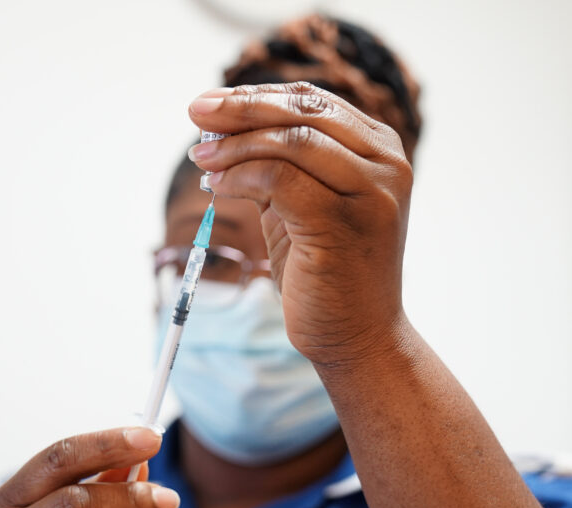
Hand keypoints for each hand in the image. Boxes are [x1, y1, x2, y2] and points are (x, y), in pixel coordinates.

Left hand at [188, 82, 412, 365]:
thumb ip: (281, 168)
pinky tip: (217, 186)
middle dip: (239, 108)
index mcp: (380, 153)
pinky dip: (240, 176)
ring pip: (290, 142)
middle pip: (302, 112)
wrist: (358, 336)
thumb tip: (224, 133)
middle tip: (196, 114)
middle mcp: (386, 165)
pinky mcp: (343, 222)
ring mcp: (371, 192)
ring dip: (234, 145)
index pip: (312, 103)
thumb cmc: (328, 275)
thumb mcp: (305, 208)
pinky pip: (279, 179)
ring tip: (201, 157)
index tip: (211, 105)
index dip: (256, 96)